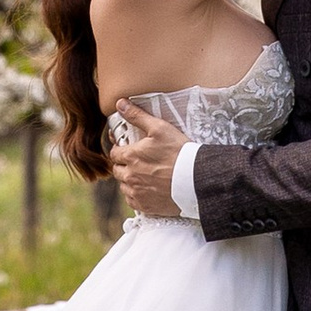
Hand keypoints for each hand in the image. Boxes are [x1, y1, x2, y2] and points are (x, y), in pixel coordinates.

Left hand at [106, 101, 189, 220]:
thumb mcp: (160, 128)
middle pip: (117, 171)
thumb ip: (137, 116)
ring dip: (129, 181)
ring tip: (144, 175)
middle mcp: (130, 176)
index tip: (126, 149)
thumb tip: (120, 104)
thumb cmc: (180, 152)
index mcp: (131, 157)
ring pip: (124, 186)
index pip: (114, 154)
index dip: (120, 150)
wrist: (196, 180)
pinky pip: (133, 201)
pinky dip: (137, 195)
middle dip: (124, 165)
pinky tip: (148, 189)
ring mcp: (137, 193)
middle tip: (137, 162)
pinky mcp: (145, 206)